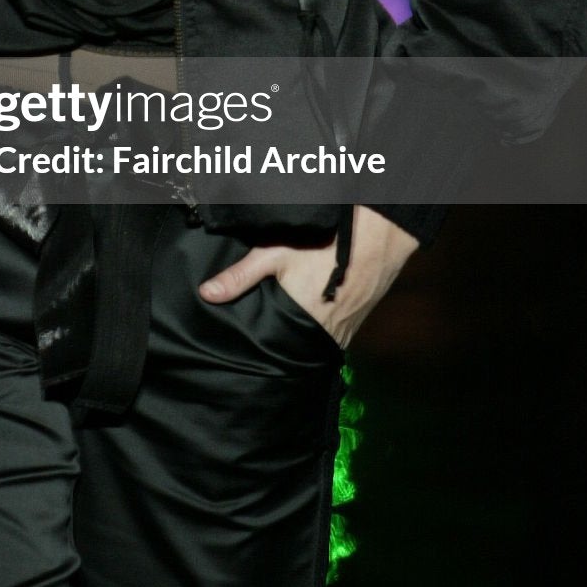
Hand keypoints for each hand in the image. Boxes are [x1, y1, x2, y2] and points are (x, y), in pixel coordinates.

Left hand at [197, 205, 417, 349]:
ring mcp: (347, 330)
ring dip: (303, 336)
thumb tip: (206, 294)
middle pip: (296, 346)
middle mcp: (326, 333)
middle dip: (281, 343)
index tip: (247, 351)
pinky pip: (336, 332)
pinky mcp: (359, 321)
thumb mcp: (274, 254)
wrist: (381, 235)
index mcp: (302, 322)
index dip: (263, 348)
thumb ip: (240, 276)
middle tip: (264, 337)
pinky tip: (313, 316)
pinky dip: (323, 327)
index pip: (275, 349)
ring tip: (285, 329)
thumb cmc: (325, 242)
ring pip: (317, 341)